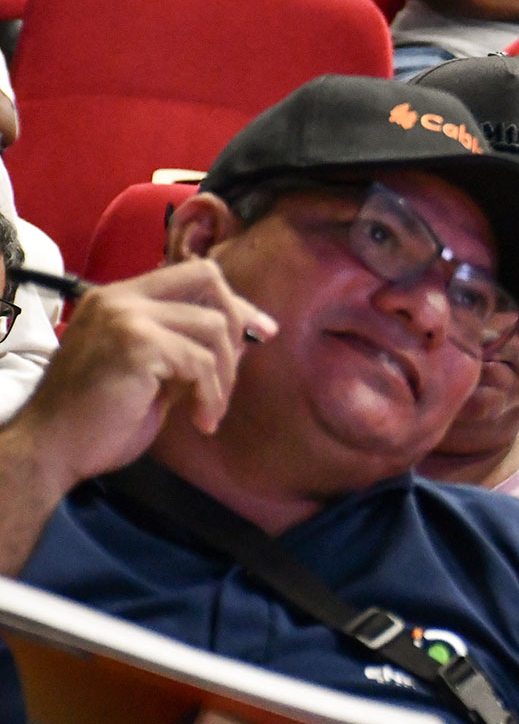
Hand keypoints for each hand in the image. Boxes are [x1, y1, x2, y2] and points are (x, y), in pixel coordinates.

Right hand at [8, 261, 277, 493]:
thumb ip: (190, 346)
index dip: (233, 301)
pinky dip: (211, 395)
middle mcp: (121, 297)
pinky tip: (202, 421)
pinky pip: (201, 362)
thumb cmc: (100, 418)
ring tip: (211, 410)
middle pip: (207, 277)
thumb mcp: (154, 372)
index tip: (260, 332)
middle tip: (238, 370)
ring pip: (213, 325)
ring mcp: (127, 316)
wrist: (52, 449)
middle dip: (237, 321)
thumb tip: (249, 332)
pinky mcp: (136, 343)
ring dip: (225, 375)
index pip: (193, 274)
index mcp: (121, 298)